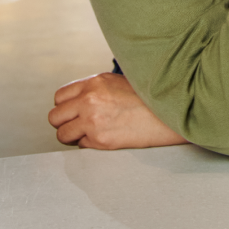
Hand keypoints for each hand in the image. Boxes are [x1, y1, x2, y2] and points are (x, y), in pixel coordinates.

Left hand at [49, 72, 187, 149]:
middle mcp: (90, 100)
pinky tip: (108, 138)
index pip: (60, 96)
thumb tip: (78, 101)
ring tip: (92, 134)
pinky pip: (81, 147)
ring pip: (62, 134)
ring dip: (74, 136)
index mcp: (95, 82)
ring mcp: (93, 121)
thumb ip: (97, 89)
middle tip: (80, 126)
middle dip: (65, 123)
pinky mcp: (101, 140)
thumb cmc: (150, 98)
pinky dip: (90, 146)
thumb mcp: (120, 82)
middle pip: (55, 116)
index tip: (74, 112)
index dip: (66, 107)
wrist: (173, 113)